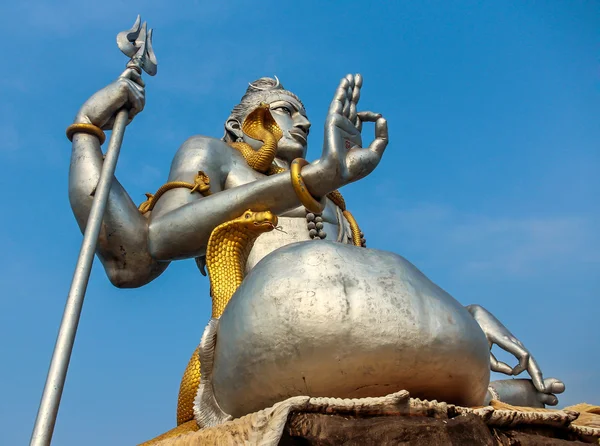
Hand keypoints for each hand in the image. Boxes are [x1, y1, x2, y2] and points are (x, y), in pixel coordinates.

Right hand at [74, 68, 144, 129]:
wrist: (91, 118)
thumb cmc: (106, 117)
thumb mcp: (123, 110)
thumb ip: (134, 101)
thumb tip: (143, 87)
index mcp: (118, 84)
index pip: (133, 74)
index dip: (139, 79)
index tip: (142, 84)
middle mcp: (121, 80)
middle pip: (142, 90)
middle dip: (138, 104)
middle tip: (126, 111)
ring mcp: (123, 82)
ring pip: (141, 96)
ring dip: (136, 109)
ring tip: (123, 112)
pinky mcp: (124, 85)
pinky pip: (138, 100)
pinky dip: (134, 110)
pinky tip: (124, 112)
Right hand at [319, 74, 387, 189]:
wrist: (340, 172)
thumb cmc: (356, 168)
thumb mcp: (375, 153)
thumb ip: (382, 136)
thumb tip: (382, 118)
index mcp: (353, 137)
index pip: (361, 117)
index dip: (371, 114)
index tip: (377, 117)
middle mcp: (345, 128)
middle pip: (350, 105)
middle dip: (354, 91)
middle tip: (357, 77)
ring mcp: (338, 124)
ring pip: (343, 102)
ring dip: (346, 88)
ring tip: (350, 76)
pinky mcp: (333, 121)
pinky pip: (338, 103)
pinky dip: (341, 93)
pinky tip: (345, 83)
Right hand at [466, 304, 564, 404]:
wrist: (472, 314)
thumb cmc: (478, 332)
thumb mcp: (485, 351)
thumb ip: (495, 364)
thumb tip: (511, 372)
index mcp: (511, 346)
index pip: (528, 363)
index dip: (534, 376)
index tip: (537, 389)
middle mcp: (515, 343)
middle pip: (532, 363)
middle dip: (539, 378)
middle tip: (545, 391)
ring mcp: (512, 341)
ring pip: (529, 359)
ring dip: (536, 374)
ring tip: (542, 388)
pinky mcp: (507, 339)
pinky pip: (522, 354)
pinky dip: (522, 364)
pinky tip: (514, 371)